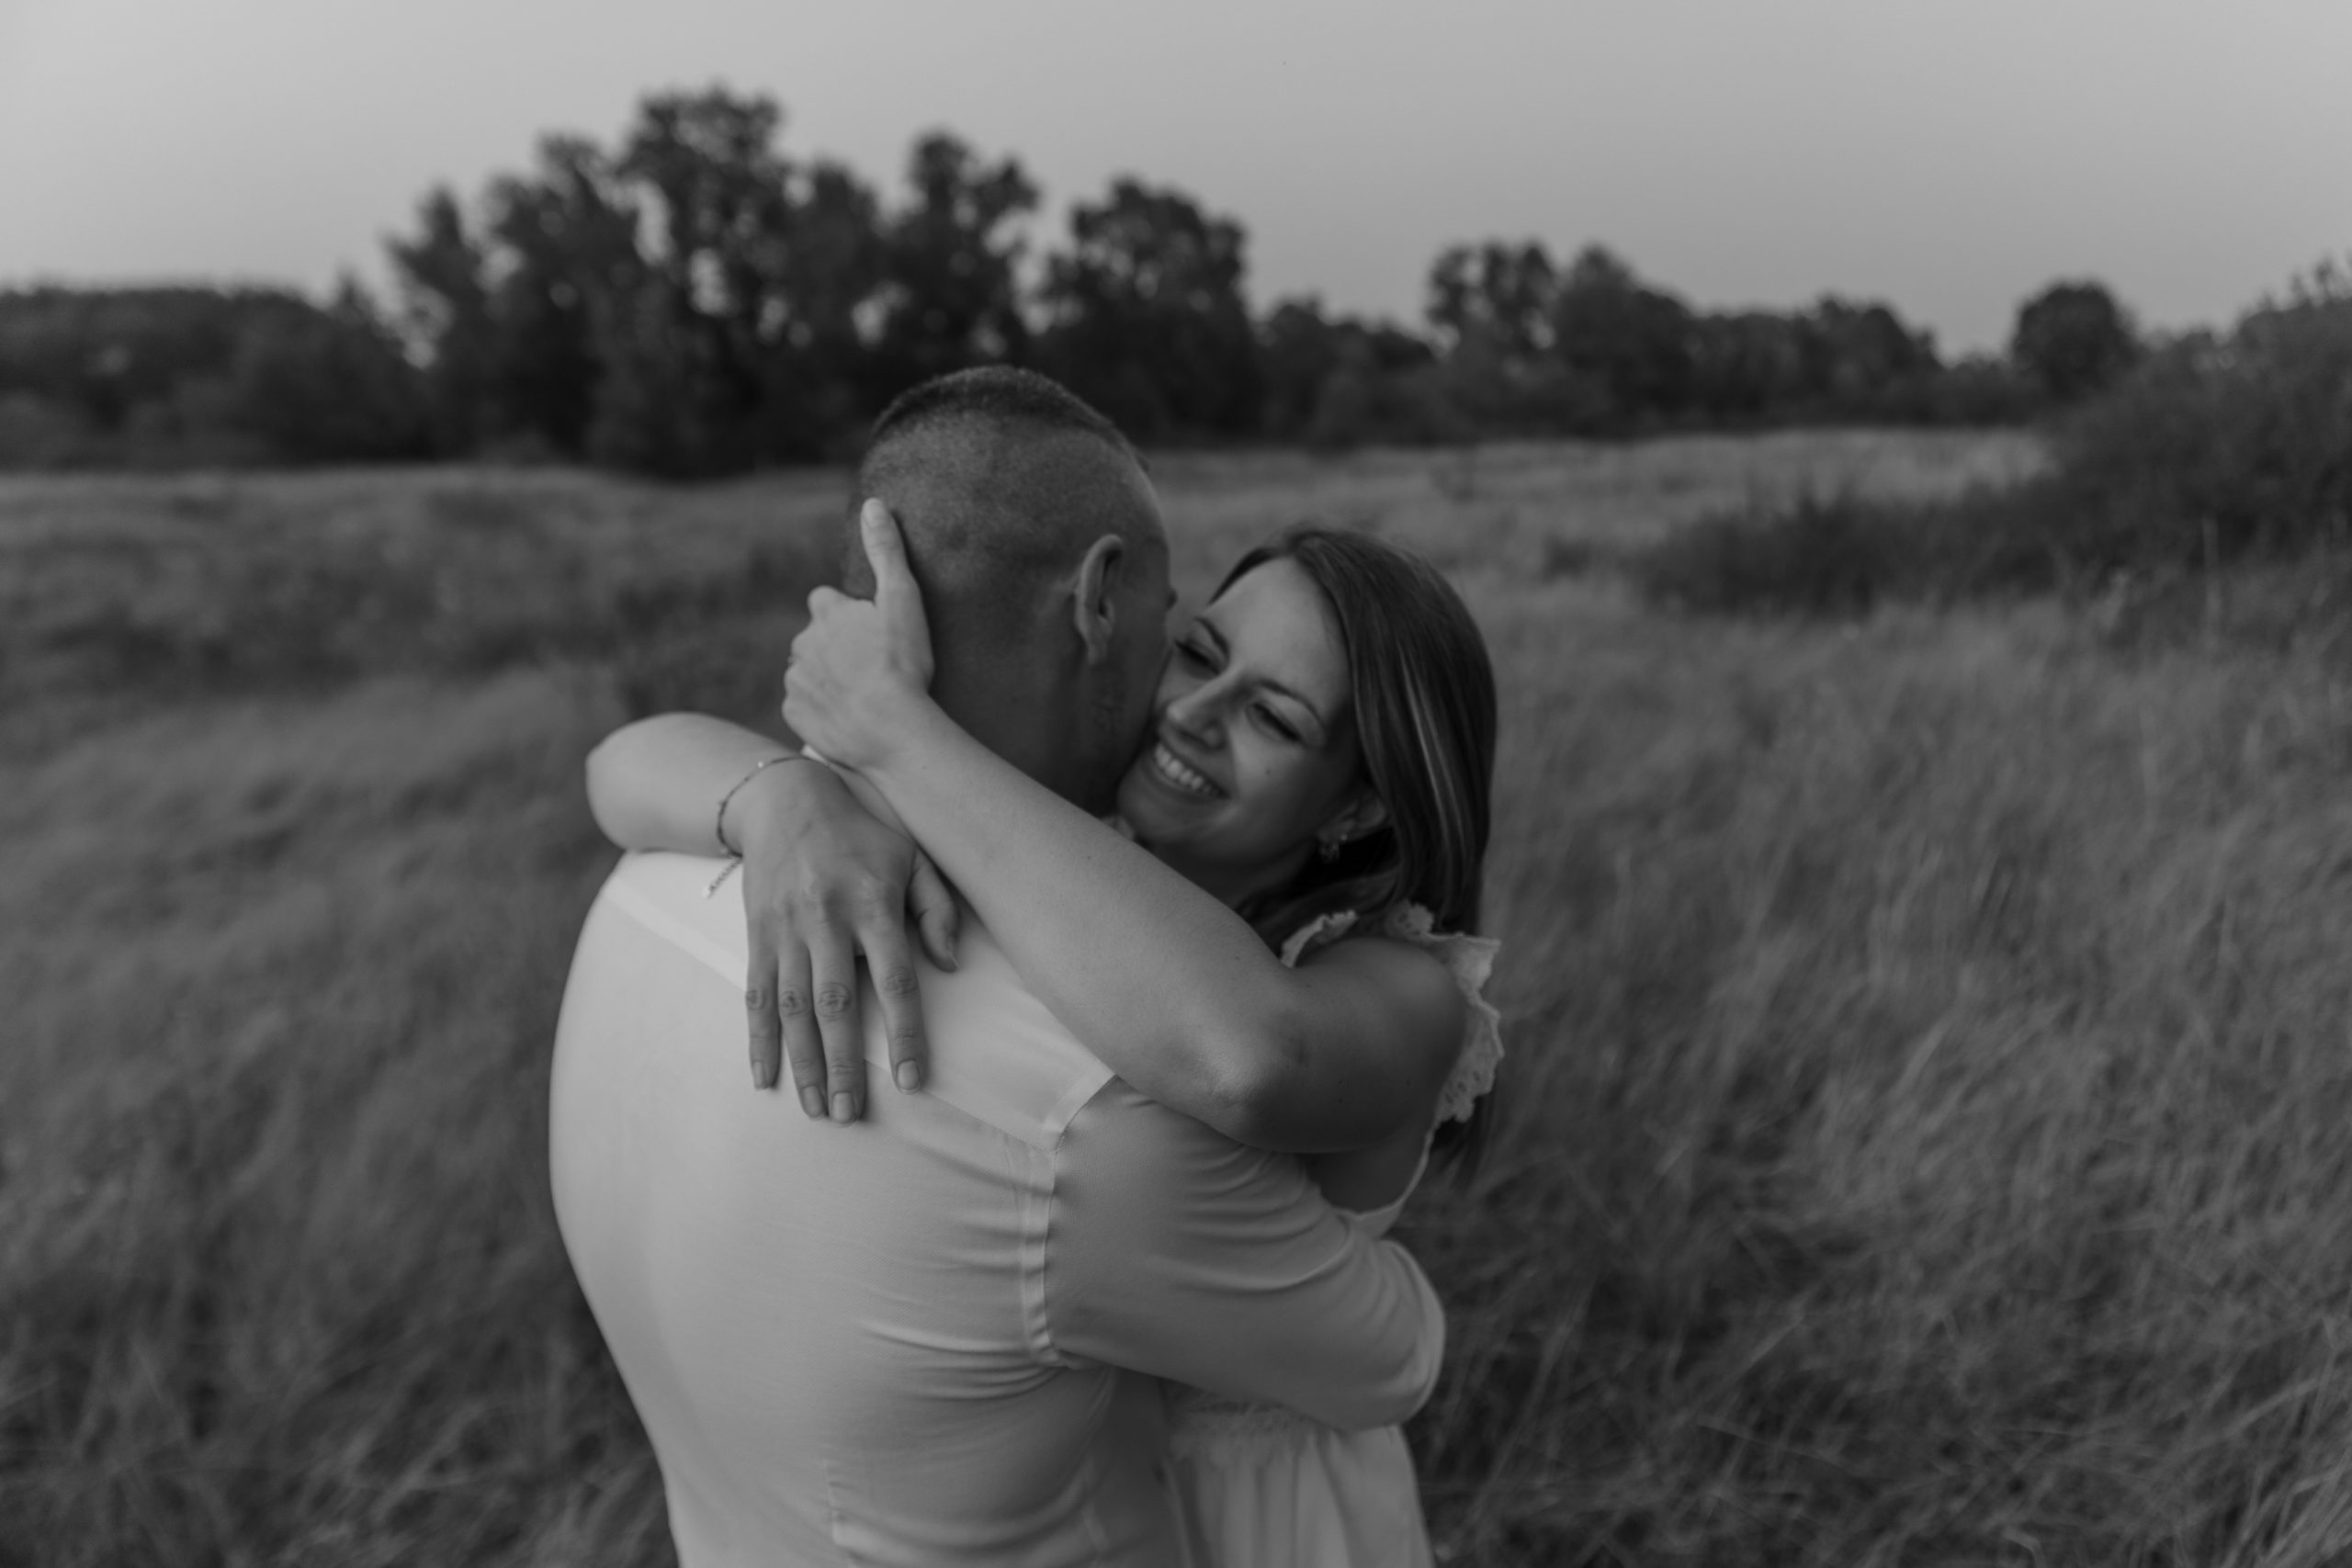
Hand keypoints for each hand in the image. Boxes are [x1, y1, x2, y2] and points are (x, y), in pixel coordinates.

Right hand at [730, 758, 959, 1118]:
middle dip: (843, 1064)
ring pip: (791, 1008)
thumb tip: (951, 964)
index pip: (895, 978)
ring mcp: (786, 929)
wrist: (785, 799)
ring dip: (803, 1063)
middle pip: (835, 1004)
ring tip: (816, 1108)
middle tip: (850, 1114)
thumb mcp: (913, 854)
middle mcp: (826, 919)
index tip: (912, 1079)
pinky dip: (757, 1040)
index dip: (904, 1032)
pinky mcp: (757, 935)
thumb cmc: (864, 831)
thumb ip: (938, 908)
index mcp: (873, 902)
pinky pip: (755, 995)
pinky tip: (765, 1078)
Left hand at [782, 499, 935, 773]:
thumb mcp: (903, 599)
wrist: (890, 729)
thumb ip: (887, 552)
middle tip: (871, 666)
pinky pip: (804, 706)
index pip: (826, 601)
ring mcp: (795, 679)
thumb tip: (873, 505)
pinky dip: (820, 709)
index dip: (847, 614)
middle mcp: (802, 642)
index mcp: (826, 612)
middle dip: (834, 647)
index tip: (870, 632)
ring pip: (808, 672)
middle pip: (815, 638)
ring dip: (827, 678)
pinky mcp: (794, 713)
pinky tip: (847, 717)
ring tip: (861, 695)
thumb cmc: (902, 663)